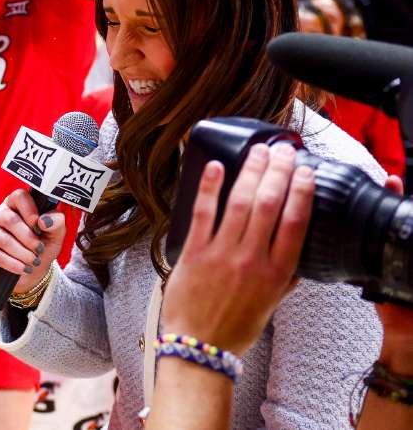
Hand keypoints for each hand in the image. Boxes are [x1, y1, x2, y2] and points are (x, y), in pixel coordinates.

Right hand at [0, 188, 64, 294]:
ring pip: (1, 238)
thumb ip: (56, 222)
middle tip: (39, 249)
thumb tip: (44, 221)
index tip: (40, 226)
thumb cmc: (43, 246)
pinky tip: (22, 268)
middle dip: (27, 238)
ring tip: (33, 261)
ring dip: (21, 253)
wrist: (33, 271)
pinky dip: (10, 263)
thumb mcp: (56, 234)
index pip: (19, 197)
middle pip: (9, 219)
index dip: (30, 211)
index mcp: (17, 204)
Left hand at [160, 144, 313, 352]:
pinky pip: (202, 213)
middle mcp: (252, 260)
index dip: (302, 193)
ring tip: (257, 152)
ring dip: (249, 172)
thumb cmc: (234, 328)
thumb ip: (284, 277)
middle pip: (269, 205)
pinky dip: (209, 187)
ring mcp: (222, 254)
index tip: (306, 172)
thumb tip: (296, 253)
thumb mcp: (271, 305)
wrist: (198, 347)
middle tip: (282, 152)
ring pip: (239, 203)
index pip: (296, 223)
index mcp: (277, 274)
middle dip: (277, 173)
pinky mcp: (194, 253)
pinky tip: (216, 167)